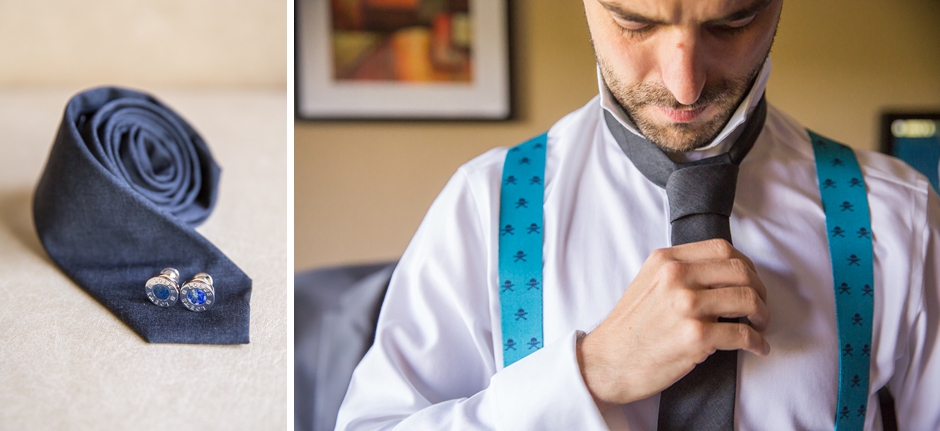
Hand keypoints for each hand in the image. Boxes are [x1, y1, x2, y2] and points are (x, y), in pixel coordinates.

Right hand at [576, 239, 770, 409]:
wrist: (607, 361)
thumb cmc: (629, 328)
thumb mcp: (648, 282)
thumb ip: (679, 271)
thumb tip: (720, 274)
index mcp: (666, 261)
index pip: (722, 249)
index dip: (745, 265)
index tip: (750, 281)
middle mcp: (677, 278)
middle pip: (740, 271)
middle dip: (759, 289)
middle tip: (760, 306)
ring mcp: (686, 306)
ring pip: (747, 299)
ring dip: (762, 315)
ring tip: (760, 326)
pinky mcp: (696, 336)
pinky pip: (743, 335)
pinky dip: (757, 342)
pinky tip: (757, 347)